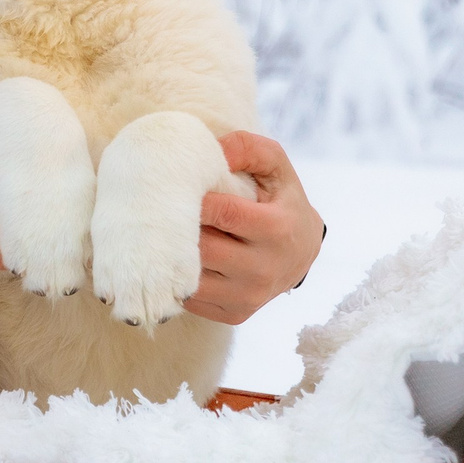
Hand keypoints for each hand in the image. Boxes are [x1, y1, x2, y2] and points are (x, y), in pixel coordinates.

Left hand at [181, 131, 324, 325]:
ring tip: (166, 236)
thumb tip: (215, 150)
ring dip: (175, 257)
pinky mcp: (235, 314)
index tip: (177, 187)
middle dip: (179, 229)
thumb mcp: (275, 166)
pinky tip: (177, 260)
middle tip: (162, 212)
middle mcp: (264, 269)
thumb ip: (248, 148)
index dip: (196, 199)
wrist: (301, 252)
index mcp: (278, 229)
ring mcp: (249, 296)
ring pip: (192, 278)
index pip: (222, 213)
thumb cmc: (279, 200)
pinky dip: (180, 279)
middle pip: (202, 248)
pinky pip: (191, 299)